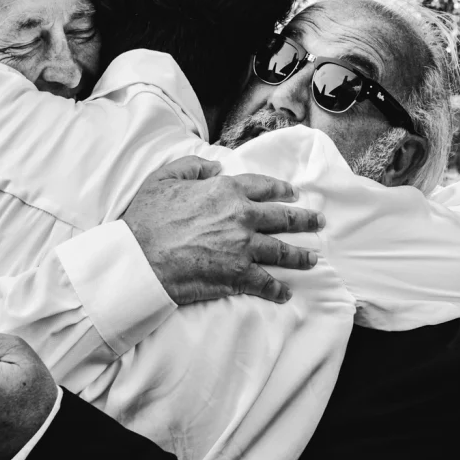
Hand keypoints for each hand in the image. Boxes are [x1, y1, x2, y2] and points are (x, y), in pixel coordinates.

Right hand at [122, 156, 323, 304]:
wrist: (141, 259)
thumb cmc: (148, 219)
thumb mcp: (163, 178)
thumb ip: (192, 166)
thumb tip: (216, 168)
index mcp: (226, 191)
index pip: (264, 187)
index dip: (282, 190)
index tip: (294, 193)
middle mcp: (242, 216)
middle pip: (283, 218)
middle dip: (304, 220)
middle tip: (318, 222)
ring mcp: (244, 247)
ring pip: (282, 251)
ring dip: (301, 256)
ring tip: (313, 259)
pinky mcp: (239, 275)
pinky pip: (266, 282)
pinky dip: (278, 289)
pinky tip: (285, 293)